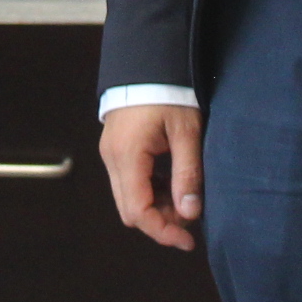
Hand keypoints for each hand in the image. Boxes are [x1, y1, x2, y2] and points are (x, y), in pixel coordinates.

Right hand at [100, 103, 204, 251]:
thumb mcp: (187, 133)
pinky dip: (150, 192)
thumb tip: (190, 213)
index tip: (188, 240)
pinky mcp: (116, 150)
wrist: (149, 62)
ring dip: (155, 207)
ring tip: (185, 198)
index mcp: (128, 156)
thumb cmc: (170, 93)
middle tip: (190, 216)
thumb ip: (188, 174)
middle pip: (130, 210)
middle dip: (160, 221)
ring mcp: (111, 154)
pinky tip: (172, 183)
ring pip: (128, 198)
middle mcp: (112, 159)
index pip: (138, 211)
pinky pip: (129, 183)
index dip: (162, 231)